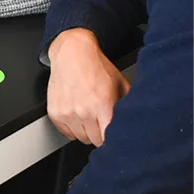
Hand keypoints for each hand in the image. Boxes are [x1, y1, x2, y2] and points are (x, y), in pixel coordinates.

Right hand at [47, 28, 130, 146]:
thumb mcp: (121, 83)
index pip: (109, 140)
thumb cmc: (96, 66)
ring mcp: (67, 113)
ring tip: (89, 114)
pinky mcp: (55, 112)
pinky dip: (72, 127)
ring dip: (86, 131)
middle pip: (95, 142)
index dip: (114, 140)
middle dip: (100, 134)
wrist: (72, 51)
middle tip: (101, 120)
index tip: (115, 137)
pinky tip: (77, 113)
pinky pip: (67, 133)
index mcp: (102, 106)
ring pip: (81, 138)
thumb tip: (138, 121)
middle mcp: (83, 111)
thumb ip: (128, 104)